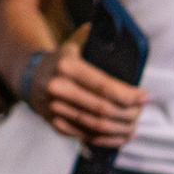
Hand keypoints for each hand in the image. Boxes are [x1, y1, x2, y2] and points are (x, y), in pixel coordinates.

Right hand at [34, 27, 145, 147]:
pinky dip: (107, 139)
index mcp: (67, 66)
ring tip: (135, 125)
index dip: (128, 95)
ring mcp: (55, 109)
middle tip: (142, 110)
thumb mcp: (75, 43)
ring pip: (96, 126)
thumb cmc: (62, 58)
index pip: (104, 86)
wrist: (29, 75)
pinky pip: (86, 136)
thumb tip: (125, 34)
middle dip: (128, 113)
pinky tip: (122, 135)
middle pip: (103, 109)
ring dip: (121, 129)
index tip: (144, 96)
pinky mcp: (55, 124)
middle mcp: (59, 88)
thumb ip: (97, 37)